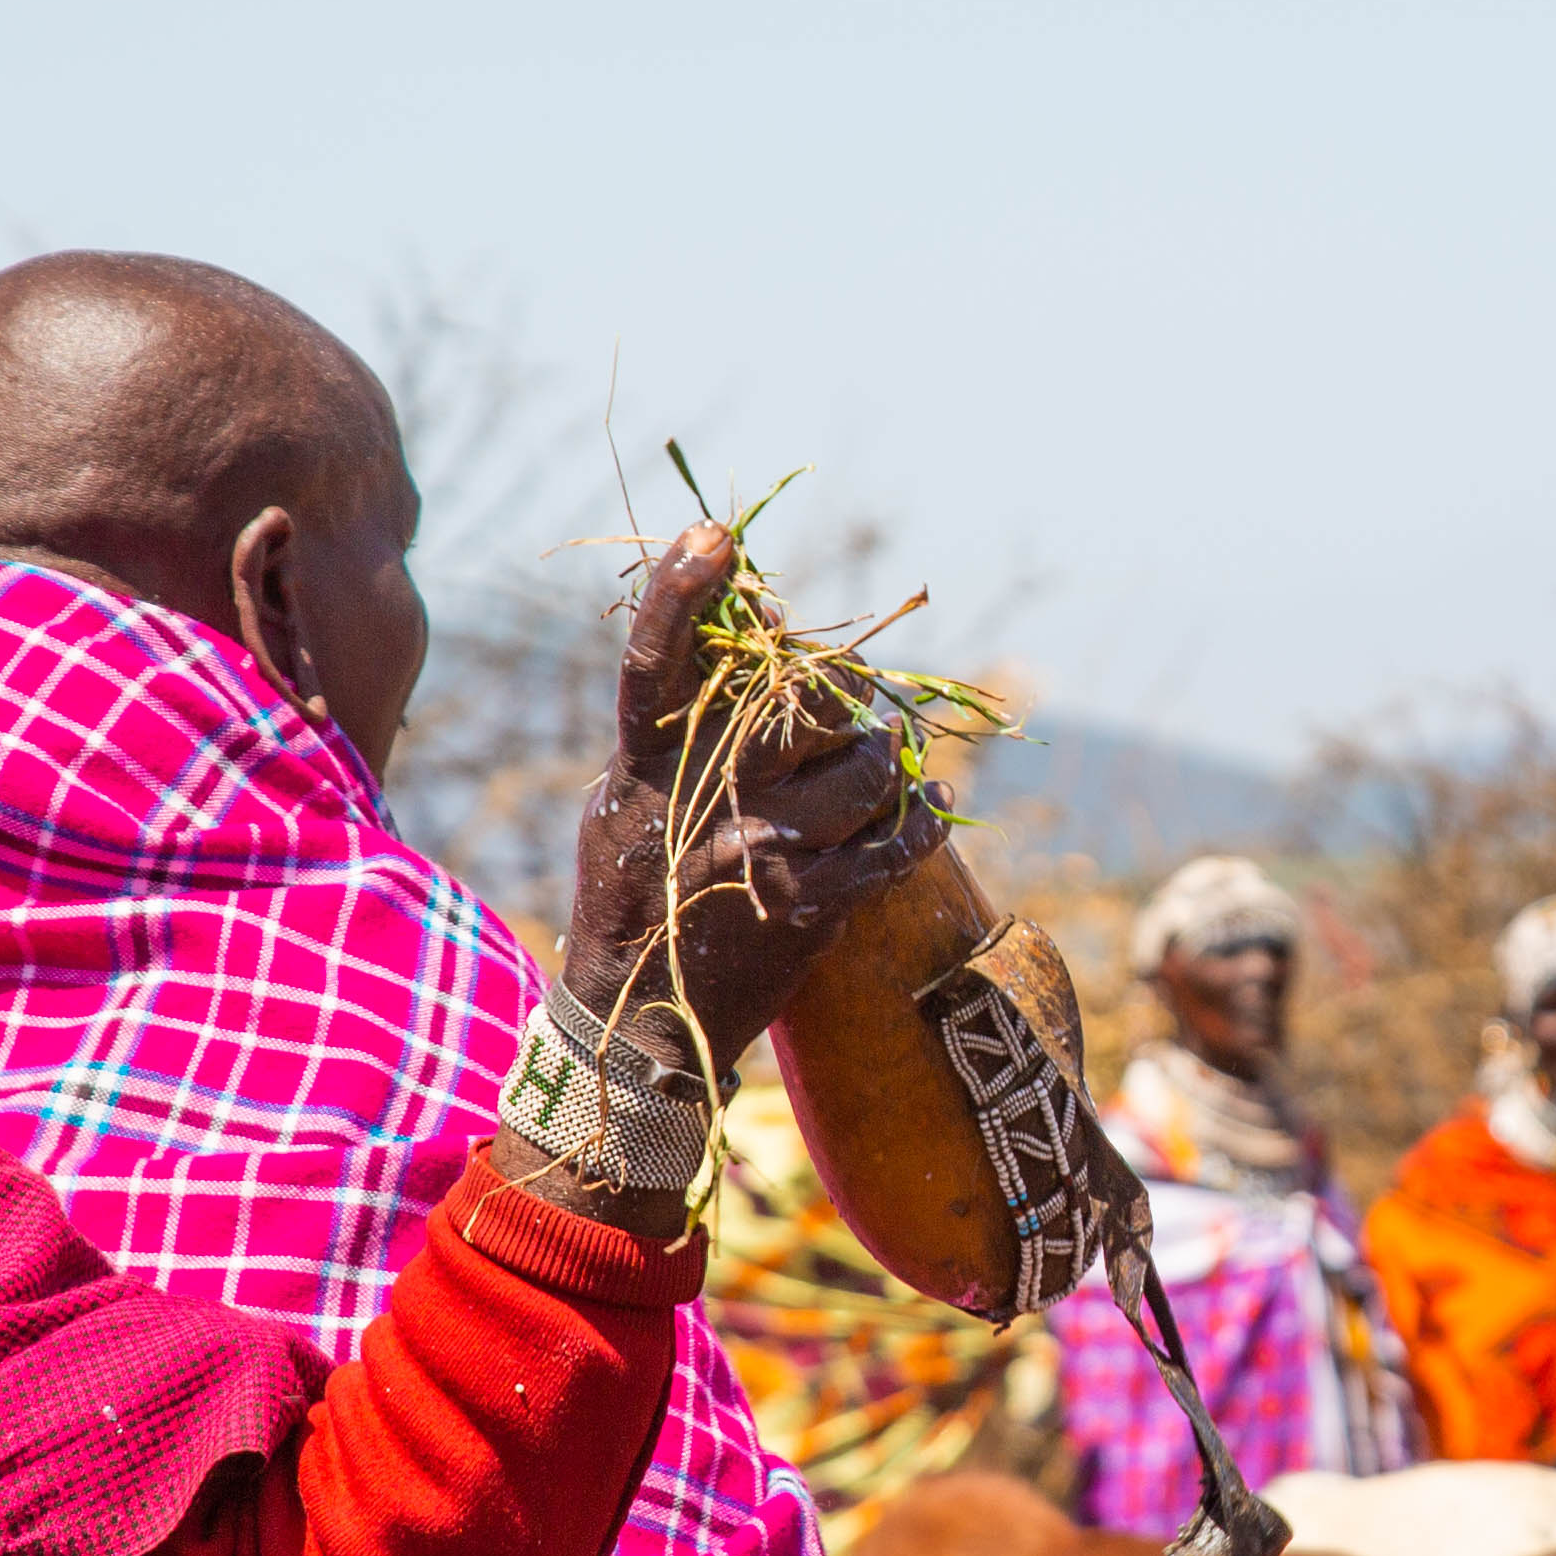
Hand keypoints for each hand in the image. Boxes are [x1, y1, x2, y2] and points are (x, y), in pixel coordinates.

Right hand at [553, 527, 947, 1082]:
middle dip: (836, 690)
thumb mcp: (627, 800)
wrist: (644, 1021)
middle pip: (798, 698)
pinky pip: (897, 840)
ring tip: (879, 764)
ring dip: (883, 760)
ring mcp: (762, 851)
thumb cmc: (637, 894)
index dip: (681, 589)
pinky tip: (928, 810)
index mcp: (644, 768)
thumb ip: (675, 723)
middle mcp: (703, 800)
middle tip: (845, 701)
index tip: (714, 534)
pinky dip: (923, 819)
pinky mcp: (813, 905)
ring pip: (863, 765)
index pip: (655, 661)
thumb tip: (751, 623)